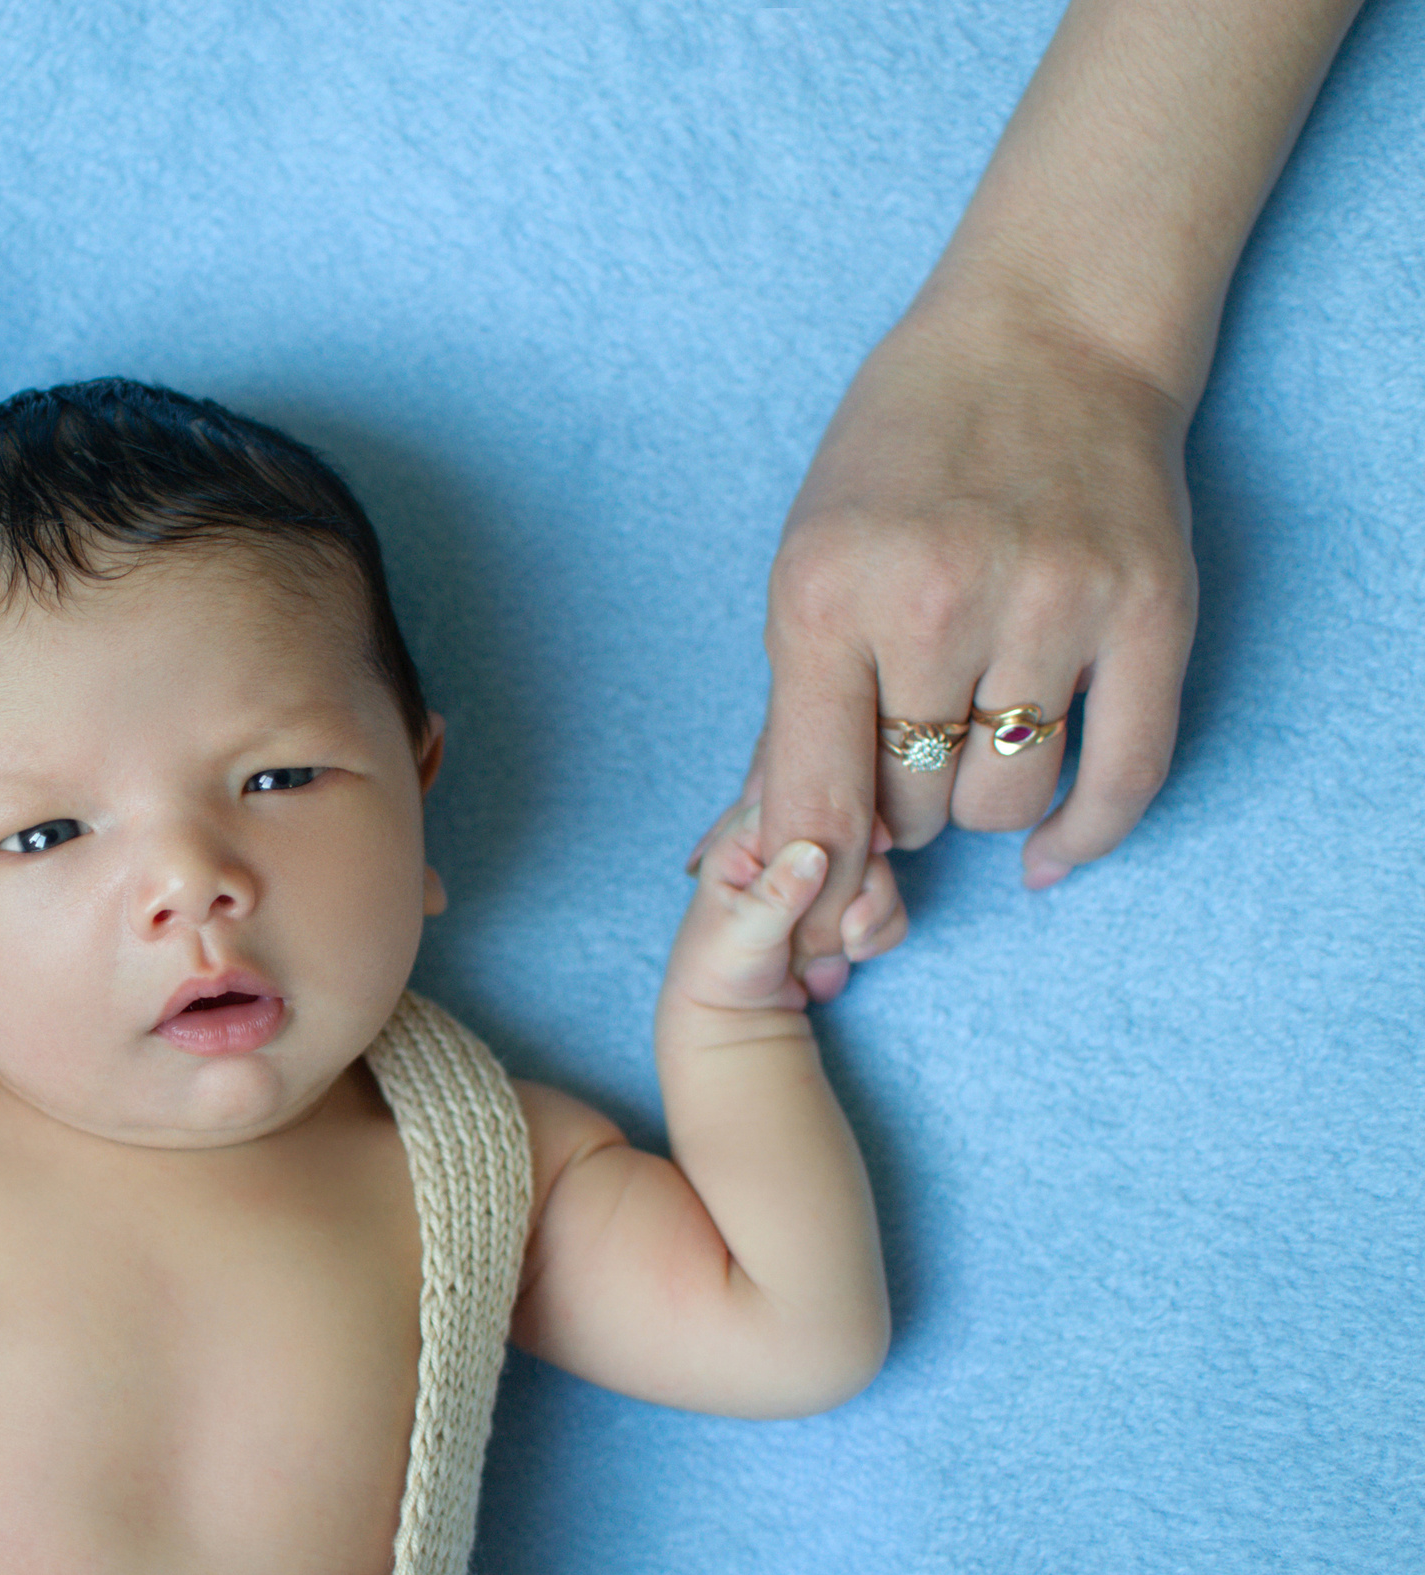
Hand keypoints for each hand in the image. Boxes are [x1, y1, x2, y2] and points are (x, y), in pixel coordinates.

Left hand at [671, 801, 905, 1014]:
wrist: (736, 1017)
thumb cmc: (719, 969)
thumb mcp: (743, 931)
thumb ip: (778, 892)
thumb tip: (815, 851)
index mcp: (749, 839)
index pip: (803, 805)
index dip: (846, 820)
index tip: (880, 846)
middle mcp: (789, 850)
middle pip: (853, 837)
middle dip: (864, 886)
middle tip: (850, 931)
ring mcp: (821, 880)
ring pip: (877, 873)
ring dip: (872, 914)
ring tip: (843, 953)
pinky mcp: (846, 910)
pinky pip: (886, 909)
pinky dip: (879, 935)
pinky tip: (850, 958)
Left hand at [730, 298, 1197, 996]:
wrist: (1045, 332)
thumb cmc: (899, 453)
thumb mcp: (807, 565)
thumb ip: (789, 715)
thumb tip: (748, 859)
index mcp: (824, 596)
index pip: (812, 795)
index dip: (810, 880)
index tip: (810, 919)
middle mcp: (935, 602)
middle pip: (907, 809)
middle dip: (893, 810)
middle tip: (900, 761)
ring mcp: (1051, 605)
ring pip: (1001, 800)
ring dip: (978, 802)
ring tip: (969, 742)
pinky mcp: (1149, 611)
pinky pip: (1123, 777)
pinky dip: (1079, 834)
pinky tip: (1043, 851)